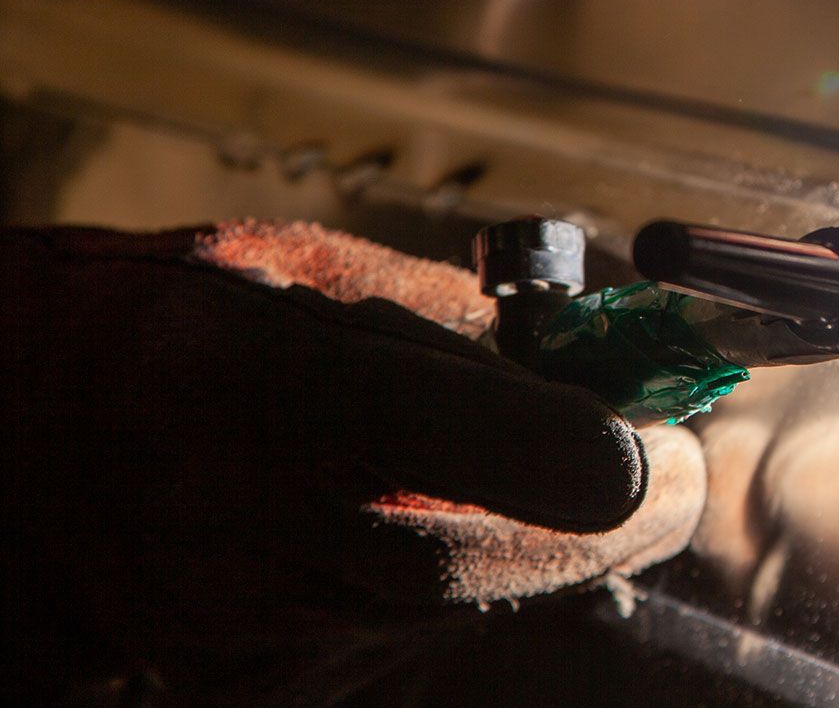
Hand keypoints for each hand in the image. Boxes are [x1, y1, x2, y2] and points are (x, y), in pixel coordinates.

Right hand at [0, 222, 702, 699]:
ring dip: (535, 540)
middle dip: (610, 511)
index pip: (499, 442)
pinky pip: (413, 634)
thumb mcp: (276, 272)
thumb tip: (582, 346)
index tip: (671, 424)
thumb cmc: (135, 334)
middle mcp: (267, 530)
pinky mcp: (271, 684)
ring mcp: (265, 628)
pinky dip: (455, 579)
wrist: (4, 470)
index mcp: (265, 390)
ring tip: (516, 470)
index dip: (611, 440)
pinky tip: (410, 521)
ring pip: (472, 602)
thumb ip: (437, 309)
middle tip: (654, 463)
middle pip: (512, 554)